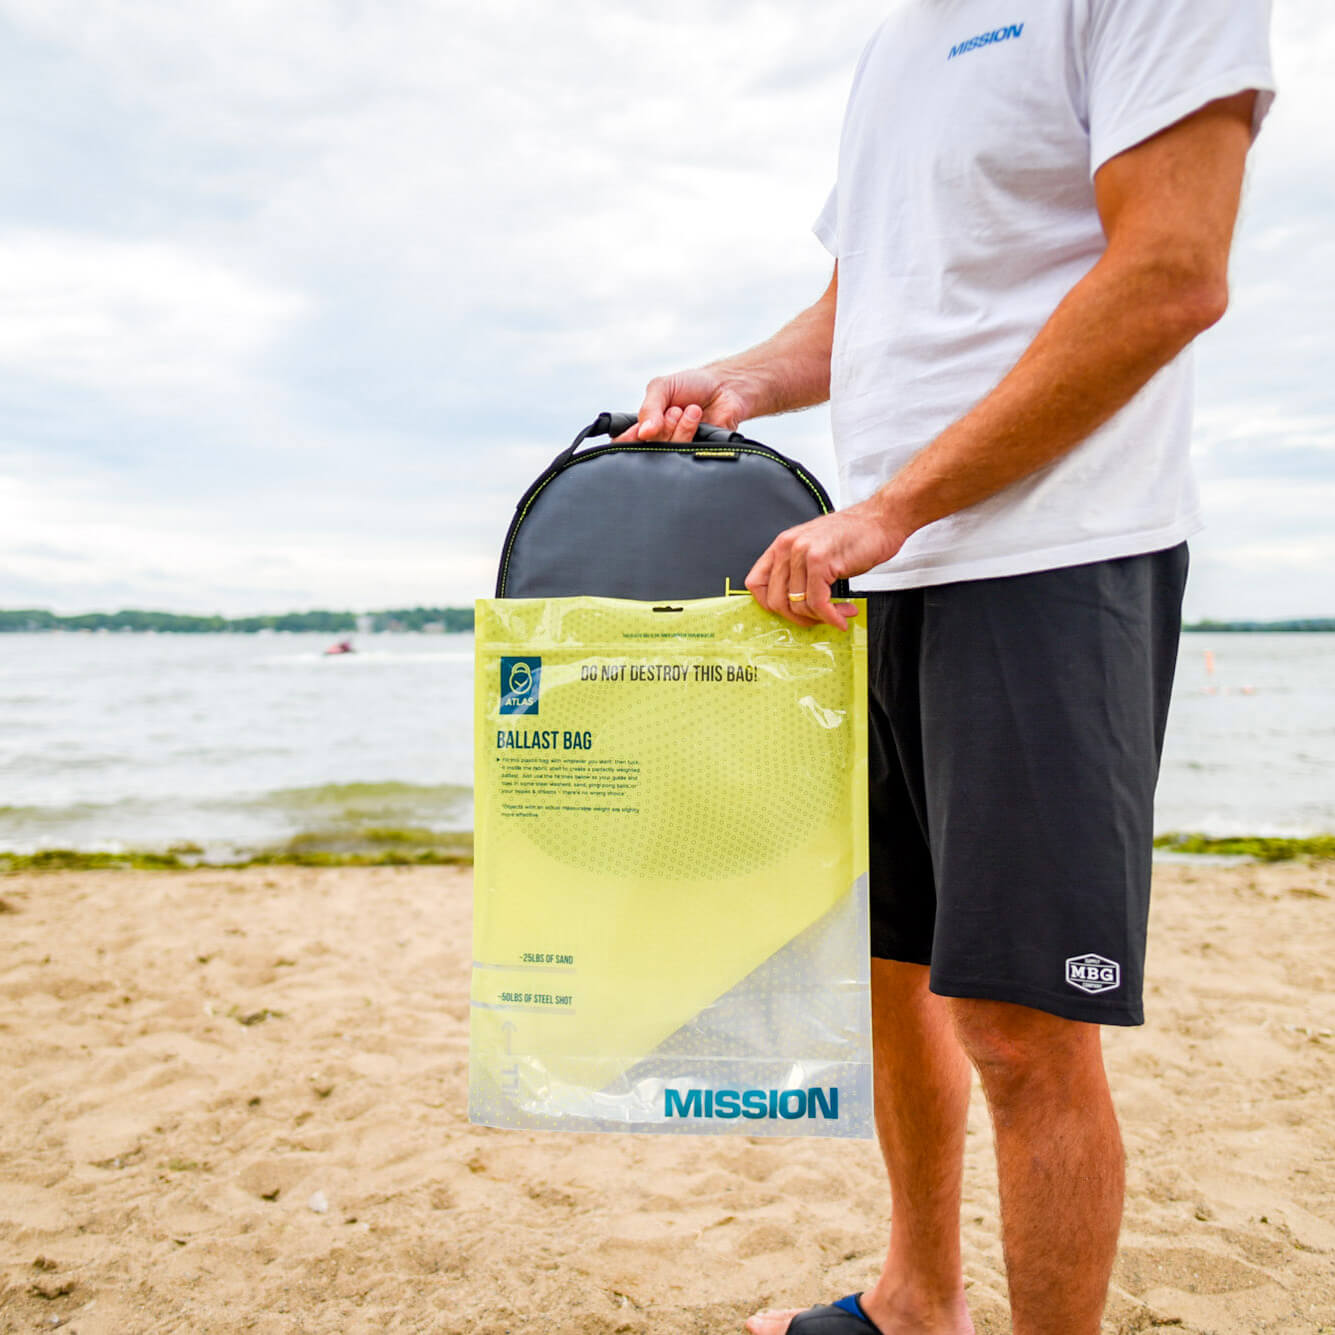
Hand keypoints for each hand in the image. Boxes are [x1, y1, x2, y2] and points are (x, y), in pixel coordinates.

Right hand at [617, 368, 750, 441]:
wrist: (725, 387)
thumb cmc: (692, 385)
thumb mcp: (662, 388)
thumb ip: (649, 409)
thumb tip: (644, 433)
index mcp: (645, 427)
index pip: (623, 444)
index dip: (627, 440)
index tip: (640, 430)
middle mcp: (659, 441)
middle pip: (647, 450)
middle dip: (662, 426)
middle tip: (675, 410)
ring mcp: (678, 450)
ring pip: (669, 452)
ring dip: (679, 426)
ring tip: (691, 410)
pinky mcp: (697, 455)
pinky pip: (688, 454)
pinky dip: (692, 431)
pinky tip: (698, 417)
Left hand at [745, 496, 908, 630]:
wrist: (881, 520)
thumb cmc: (853, 536)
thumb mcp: (815, 550)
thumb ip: (799, 572)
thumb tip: (793, 605)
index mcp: (782, 545)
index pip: (755, 583)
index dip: (768, 605)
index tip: (787, 613)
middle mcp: (788, 547)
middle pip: (775, 600)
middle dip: (798, 618)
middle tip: (817, 619)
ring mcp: (803, 553)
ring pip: (797, 604)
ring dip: (820, 617)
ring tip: (838, 613)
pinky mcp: (821, 562)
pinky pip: (818, 602)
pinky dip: (831, 617)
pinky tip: (842, 615)